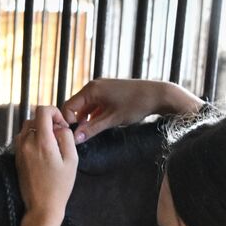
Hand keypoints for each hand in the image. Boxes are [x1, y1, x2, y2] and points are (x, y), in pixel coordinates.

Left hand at [14, 105, 76, 225]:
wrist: (42, 207)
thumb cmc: (60, 186)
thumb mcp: (72, 160)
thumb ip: (67, 138)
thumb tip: (60, 127)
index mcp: (42, 142)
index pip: (42, 111)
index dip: (54, 112)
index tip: (61, 125)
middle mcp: (27, 143)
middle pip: (34, 118)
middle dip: (47, 122)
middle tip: (58, 136)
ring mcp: (19, 151)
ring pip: (27, 128)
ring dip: (39, 130)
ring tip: (51, 144)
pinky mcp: (16, 158)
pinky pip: (23, 139)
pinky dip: (32, 139)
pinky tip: (42, 152)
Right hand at [61, 78, 205, 143]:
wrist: (158, 95)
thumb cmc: (136, 104)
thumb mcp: (112, 119)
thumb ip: (91, 129)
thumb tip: (74, 139)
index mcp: (91, 89)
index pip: (68, 106)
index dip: (67, 122)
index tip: (71, 136)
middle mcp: (93, 86)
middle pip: (75, 107)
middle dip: (75, 122)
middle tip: (78, 139)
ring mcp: (101, 89)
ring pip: (84, 108)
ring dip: (84, 121)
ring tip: (87, 135)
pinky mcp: (108, 94)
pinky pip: (94, 106)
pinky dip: (93, 117)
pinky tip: (97, 128)